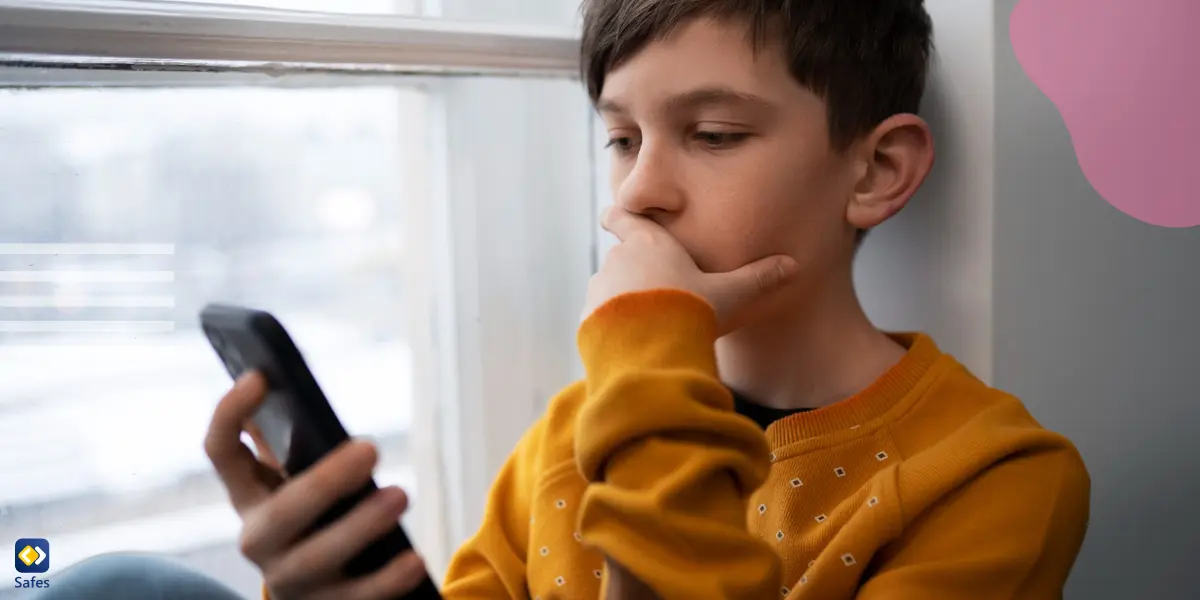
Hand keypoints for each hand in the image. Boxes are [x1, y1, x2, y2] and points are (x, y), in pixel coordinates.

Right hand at [204, 371, 427, 599]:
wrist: (317, 594)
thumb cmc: (316, 518)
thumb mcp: (300, 480)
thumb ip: (297, 441)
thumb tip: (299, 384)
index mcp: (249, 496)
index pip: (221, 451)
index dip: (230, 413)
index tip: (260, 375)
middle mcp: (259, 540)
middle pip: (282, 512)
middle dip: (326, 480)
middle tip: (371, 448)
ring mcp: (289, 580)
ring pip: (318, 557)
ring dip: (361, 525)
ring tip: (400, 494)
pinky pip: (357, 598)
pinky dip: (387, 580)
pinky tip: (413, 558)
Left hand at [583, 207, 799, 332]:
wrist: (650, 352)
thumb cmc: (690, 311)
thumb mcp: (730, 295)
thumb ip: (758, 279)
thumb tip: (793, 265)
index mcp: (648, 244)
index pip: (622, 217)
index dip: (618, 217)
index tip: (613, 216)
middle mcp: (616, 261)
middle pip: (621, 258)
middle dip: (635, 272)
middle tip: (657, 291)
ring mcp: (598, 291)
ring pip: (609, 290)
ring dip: (622, 302)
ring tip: (648, 324)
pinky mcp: (586, 320)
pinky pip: (599, 320)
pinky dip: (612, 328)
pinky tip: (633, 345)